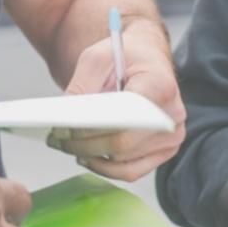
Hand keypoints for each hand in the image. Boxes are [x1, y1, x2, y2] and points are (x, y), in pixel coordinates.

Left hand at [51, 21, 185, 180]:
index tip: (63, 128)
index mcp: (160, 86)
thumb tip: (64, 119)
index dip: (91, 127)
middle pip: (121, 144)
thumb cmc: (126, 55)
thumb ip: (81, 87)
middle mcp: (172, 115)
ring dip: (90, 157)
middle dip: (83, 144)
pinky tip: (87, 155)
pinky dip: (105, 168)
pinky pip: (131, 171)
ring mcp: (172, 136)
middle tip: (55, 138)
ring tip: (67, 145)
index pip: (123, 117)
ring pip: (123, 162)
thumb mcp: (97, 57)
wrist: (146, 58)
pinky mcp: (165, 150)